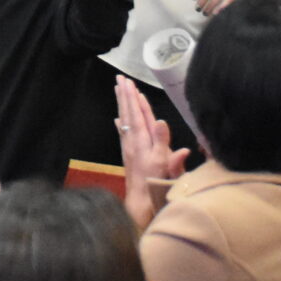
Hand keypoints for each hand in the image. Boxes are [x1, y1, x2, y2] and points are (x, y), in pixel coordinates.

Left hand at [113, 76, 186, 229]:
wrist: (140, 201)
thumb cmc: (154, 183)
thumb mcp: (163, 163)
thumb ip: (163, 143)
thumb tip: (161, 121)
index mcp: (143, 140)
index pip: (139, 114)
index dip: (136, 99)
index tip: (132, 85)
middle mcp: (134, 141)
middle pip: (129, 113)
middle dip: (125, 95)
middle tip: (120, 79)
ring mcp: (129, 147)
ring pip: (125, 120)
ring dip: (122, 104)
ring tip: (118, 90)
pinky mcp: (128, 154)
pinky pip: (123, 133)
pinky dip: (121, 123)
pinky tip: (117, 118)